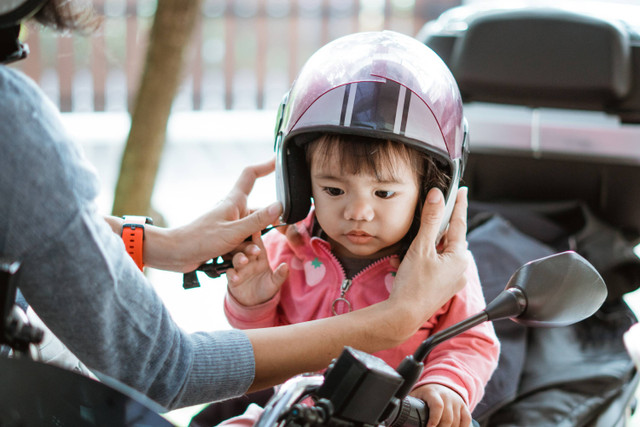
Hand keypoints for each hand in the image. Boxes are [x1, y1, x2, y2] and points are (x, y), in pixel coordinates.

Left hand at [141, 159, 282, 271]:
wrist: (177, 255)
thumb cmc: (201, 239)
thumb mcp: (234, 231)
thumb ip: (258, 220)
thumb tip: (279, 205)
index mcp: (234, 201)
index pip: (251, 175)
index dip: (265, 166)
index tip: (278, 160)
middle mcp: (234, 211)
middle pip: (259, 214)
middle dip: (262, 231)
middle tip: (257, 246)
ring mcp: (231, 225)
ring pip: (252, 234)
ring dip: (250, 248)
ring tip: (241, 258)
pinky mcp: (227, 239)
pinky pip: (243, 245)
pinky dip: (241, 255)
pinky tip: (234, 262)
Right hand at [226, 232, 288, 305]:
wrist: (254, 303)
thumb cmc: (266, 288)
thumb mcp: (275, 283)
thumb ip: (280, 275)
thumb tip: (286, 266)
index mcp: (260, 258)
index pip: (259, 245)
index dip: (257, 238)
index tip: (257, 231)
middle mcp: (249, 260)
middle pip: (247, 249)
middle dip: (248, 247)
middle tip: (252, 248)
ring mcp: (240, 268)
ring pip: (237, 259)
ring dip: (239, 258)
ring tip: (243, 261)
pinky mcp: (233, 278)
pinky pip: (230, 274)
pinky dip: (232, 275)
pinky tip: (235, 278)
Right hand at [387, 187, 469, 339]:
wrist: (403, 316)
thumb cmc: (413, 285)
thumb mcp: (421, 247)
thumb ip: (430, 220)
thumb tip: (437, 197)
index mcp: (459, 258)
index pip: (459, 223)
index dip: (458, 205)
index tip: (461, 191)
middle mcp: (459, 269)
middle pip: (446, 239)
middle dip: (429, 233)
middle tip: (418, 228)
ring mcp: (450, 280)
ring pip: (436, 253)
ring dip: (419, 249)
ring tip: (403, 255)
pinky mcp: (440, 288)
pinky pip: (432, 267)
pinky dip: (418, 262)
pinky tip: (402, 265)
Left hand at [411, 384, 470, 426]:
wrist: (440, 385)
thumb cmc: (425, 394)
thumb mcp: (416, 396)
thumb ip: (409, 404)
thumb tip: (397, 414)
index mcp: (433, 392)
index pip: (437, 406)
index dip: (434, 419)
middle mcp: (447, 396)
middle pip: (447, 418)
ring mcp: (457, 401)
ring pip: (456, 422)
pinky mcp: (464, 407)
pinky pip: (466, 420)